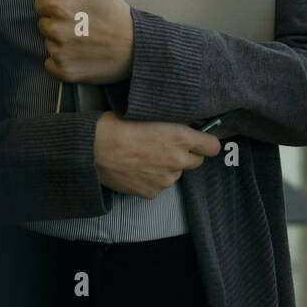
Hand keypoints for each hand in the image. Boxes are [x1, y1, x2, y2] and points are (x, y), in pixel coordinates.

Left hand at [34, 0, 133, 85]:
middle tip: (82, 26)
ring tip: (84, 42)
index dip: (56, 5)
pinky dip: (61, 62)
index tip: (74, 10)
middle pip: (44, 24)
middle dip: (58, 23)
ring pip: (48, 44)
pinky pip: (50, 65)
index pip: (41, 4)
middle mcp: (57, 31)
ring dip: (61, 43)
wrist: (139, 50)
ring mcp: (60, 53)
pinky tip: (80, 56)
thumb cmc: (120, 17)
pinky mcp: (64, 72)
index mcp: (62, 8)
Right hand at [93, 112, 220, 198]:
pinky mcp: (151, 192)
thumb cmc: (118, 125)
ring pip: (176, 173)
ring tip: (145, 156)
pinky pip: (159, 185)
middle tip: (167, 146)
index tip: (200, 139)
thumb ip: (173, 123)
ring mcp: (165, 180)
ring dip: (167, 166)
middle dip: (186, 154)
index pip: (213, 146)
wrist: (94, 149)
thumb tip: (186, 125)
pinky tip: (136, 168)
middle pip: (197, 161)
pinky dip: (152, 178)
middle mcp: (177, 161)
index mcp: (180, 138)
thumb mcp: (150, 113)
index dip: (206, 142)